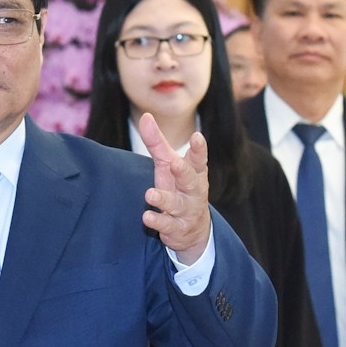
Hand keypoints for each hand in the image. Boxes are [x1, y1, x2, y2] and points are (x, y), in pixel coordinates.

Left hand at [138, 113, 211, 261]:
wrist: (193, 230)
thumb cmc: (179, 187)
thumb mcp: (168, 164)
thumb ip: (157, 142)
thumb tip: (146, 116)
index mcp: (195, 172)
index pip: (199, 159)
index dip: (199, 149)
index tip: (197, 136)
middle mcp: (194, 191)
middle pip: (191, 180)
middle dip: (184, 172)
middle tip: (175, 163)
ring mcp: (187, 210)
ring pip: (177, 204)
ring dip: (164, 199)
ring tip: (150, 194)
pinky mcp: (177, 229)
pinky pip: (168, 225)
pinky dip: (158, 221)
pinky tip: (147, 217)